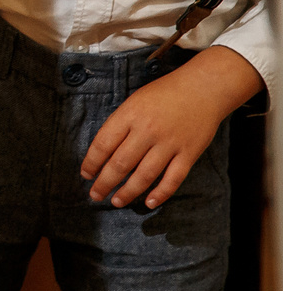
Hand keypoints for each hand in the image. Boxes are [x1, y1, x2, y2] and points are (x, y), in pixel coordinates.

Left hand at [80, 46, 261, 208]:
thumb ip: (120, 124)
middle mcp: (148, 130)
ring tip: (116, 201)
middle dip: (104, 183)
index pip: (103, 144)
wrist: (204, 87)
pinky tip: (149, 203)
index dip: (91, 162)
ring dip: (128, 192)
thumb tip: (103, 152)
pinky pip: (173, 178)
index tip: (86, 174)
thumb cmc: (164, 94)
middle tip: (95, 195)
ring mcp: (170, 143)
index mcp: (130, 115)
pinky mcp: (189, 153)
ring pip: (145, 175)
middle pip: (120, 163)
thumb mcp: (135, 101)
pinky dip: (161, 193)